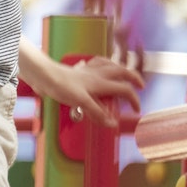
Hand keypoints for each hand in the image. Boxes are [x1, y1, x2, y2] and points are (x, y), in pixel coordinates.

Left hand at [26, 52, 145, 125]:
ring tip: (125, 75)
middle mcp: (97, 74)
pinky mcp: (80, 69)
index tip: (136, 110)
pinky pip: (96, 62)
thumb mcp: (81, 103)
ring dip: (121, 69)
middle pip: (122, 71)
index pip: (124, 89)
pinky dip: (103, 64)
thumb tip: (112, 124)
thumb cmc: (62, 87)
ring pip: (111, 64)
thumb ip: (98, 113)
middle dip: (134, 78)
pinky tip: (102, 67)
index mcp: (100, 83)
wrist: (46, 75)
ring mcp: (89, 70)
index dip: (134, 100)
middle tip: (140, 86)